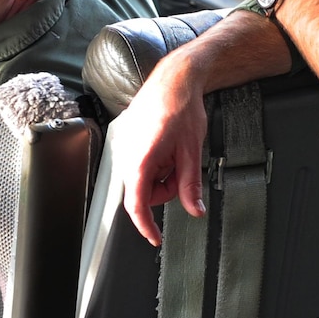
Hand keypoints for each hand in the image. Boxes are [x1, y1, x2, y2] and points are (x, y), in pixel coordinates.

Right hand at [110, 65, 209, 247]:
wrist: (175, 79)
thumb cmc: (182, 107)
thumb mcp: (192, 151)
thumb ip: (190, 184)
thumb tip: (194, 209)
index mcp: (141, 158)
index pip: (137, 203)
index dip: (146, 225)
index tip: (154, 238)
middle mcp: (126, 153)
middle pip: (142, 191)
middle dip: (165, 188)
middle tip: (182, 170)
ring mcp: (124, 145)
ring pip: (142, 178)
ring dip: (161, 173)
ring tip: (175, 151)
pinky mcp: (126, 139)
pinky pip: (139, 163)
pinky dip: (155, 162)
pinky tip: (166, 145)